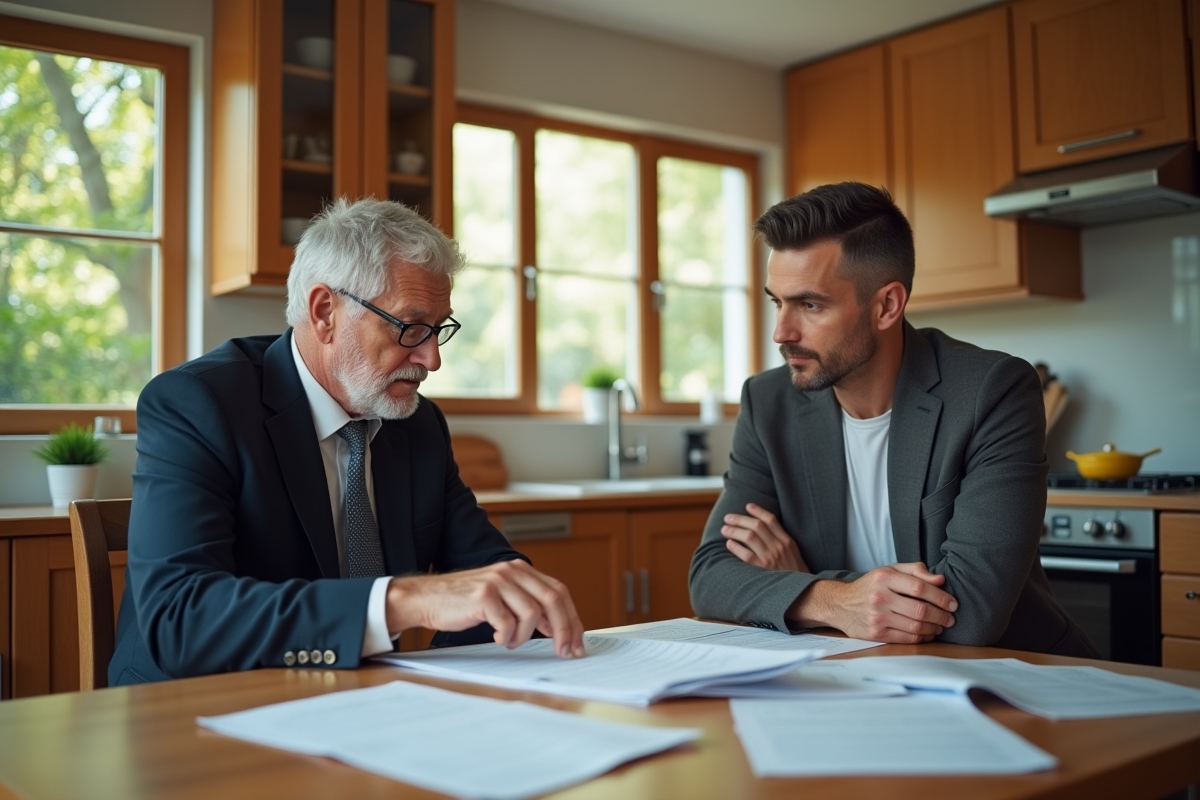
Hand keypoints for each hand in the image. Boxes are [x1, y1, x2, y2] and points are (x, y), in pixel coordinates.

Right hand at [385, 560, 585, 657]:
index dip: (572, 618)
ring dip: (524, 636)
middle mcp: (512, 571)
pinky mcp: (484, 595)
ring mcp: (498, 581)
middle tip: (566, 652)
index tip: (578, 642)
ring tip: (509, 641)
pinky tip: (496, 637)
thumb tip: (558, 628)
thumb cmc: (464, 603)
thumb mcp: (502, 597)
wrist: (427, 599)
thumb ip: (528, 605)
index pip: (558, 591)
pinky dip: (506, 637)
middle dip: (565, 630)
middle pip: (553, 599)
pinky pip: (508, 623)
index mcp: (521, 570)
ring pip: (532, 614)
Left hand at [721, 503, 808, 571]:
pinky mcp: (762, 570)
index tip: (747, 506)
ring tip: (724, 529)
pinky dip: (735, 547)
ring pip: (749, 536)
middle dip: (740, 519)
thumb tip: (763, 527)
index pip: (770, 520)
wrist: (801, 591)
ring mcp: (770, 558)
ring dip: (734, 531)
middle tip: (728, 518)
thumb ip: (780, 539)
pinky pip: (746, 555)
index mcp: (786, 541)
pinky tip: (729, 544)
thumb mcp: (792, 552)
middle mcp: (778, 547)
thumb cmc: (794, 572)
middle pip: (756, 525)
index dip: (758, 511)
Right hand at [788, 562, 957, 643]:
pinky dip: (923, 637)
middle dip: (942, 616)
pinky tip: (928, 633)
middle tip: (951, 618)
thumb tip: (940, 580)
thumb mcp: (889, 571)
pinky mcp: (876, 634)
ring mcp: (877, 617)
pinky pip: (907, 638)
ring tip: (941, 625)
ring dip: (935, 628)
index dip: (941, 597)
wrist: (840, 604)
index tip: (953, 603)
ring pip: (916, 626)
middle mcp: (879, 597)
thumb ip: (915, 571)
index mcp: (884, 578)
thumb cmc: (870, 586)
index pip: (920, 587)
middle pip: (920, 610)